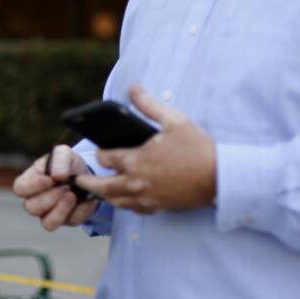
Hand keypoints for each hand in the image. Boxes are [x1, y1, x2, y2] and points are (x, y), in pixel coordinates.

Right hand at [12, 144, 99, 230]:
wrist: (87, 175)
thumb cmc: (67, 164)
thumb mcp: (64, 153)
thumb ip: (59, 159)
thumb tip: (57, 176)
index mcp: (29, 182)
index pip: (19, 188)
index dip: (32, 186)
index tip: (49, 179)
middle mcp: (35, 201)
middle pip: (31, 208)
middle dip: (51, 197)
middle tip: (66, 186)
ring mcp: (49, 214)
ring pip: (48, 223)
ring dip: (62, 208)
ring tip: (73, 195)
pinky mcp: (67, 221)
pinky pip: (71, 222)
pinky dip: (81, 211)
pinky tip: (86, 200)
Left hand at [78, 85, 215, 213]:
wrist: (220, 177)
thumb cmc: (197, 148)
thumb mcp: (174, 120)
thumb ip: (149, 105)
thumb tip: (133, 88)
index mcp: (135, 160)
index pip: (106, 158)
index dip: (100, 154)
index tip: (100, 152)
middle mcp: (136, 182)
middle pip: (103, 187)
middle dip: (89, 183)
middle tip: (78, 181)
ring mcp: (147, 197)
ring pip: (117, 202)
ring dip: (106, 196)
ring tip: (100, 191)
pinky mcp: (159, 207)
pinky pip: (135, 210)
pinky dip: (127, 205)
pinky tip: (127, 200)